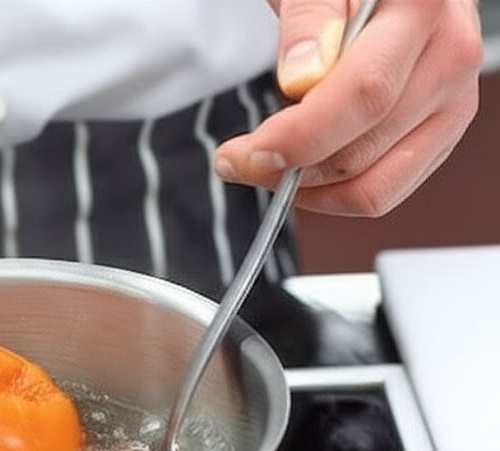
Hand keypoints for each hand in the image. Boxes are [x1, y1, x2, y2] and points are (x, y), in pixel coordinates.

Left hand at [215, 0, 481, 216]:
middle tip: (236, 160)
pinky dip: (330, 194)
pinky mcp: (440, 134)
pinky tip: (299, 170)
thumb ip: (307, 21)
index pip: (363, 94)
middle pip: (364, 151)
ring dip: (307, 191)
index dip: (300, 136)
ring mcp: (452, 102)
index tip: (250, 151)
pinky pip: (383, 190)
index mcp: (422, 8)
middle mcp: (450, 58)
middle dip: (288, 169)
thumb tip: (303, 78)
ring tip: (264, 168)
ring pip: (375, 188)